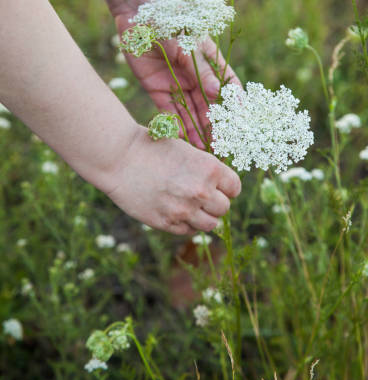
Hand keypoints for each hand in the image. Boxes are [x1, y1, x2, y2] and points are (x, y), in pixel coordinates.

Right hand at [105, 126, 240, 234]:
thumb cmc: (153, 149)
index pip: (234, 188)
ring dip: (203, 216)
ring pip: (210, 224)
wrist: (120, 158)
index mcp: (209, 169)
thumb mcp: (187, 152)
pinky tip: (175, 210)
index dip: (227, 187)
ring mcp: (184, 210)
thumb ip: (205, 171)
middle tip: (201, 195)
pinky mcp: (167, 223)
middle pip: (224, 208)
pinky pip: (188, 231)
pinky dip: (186, 224)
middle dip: (215, 202)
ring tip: (191, 206)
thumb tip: (219, 188)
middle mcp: (200, 191)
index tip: (219, 187)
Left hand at [107, 0, 240, 146]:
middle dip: (214, 124)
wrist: (138, 12)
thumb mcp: (189, 45)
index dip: (234, 103)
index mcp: (210, 61)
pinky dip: (175, 124)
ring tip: (202, 149)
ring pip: (189, 111)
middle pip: (208, 104)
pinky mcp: (157, 88)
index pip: (227, 86)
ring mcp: (177, 83)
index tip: (241, 121)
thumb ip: (202, 70)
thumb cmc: (171, 21)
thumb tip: (217, 94)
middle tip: (220, 144)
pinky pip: (168, 110)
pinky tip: (182, 139)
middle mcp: (195, 76)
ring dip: (196, 129)